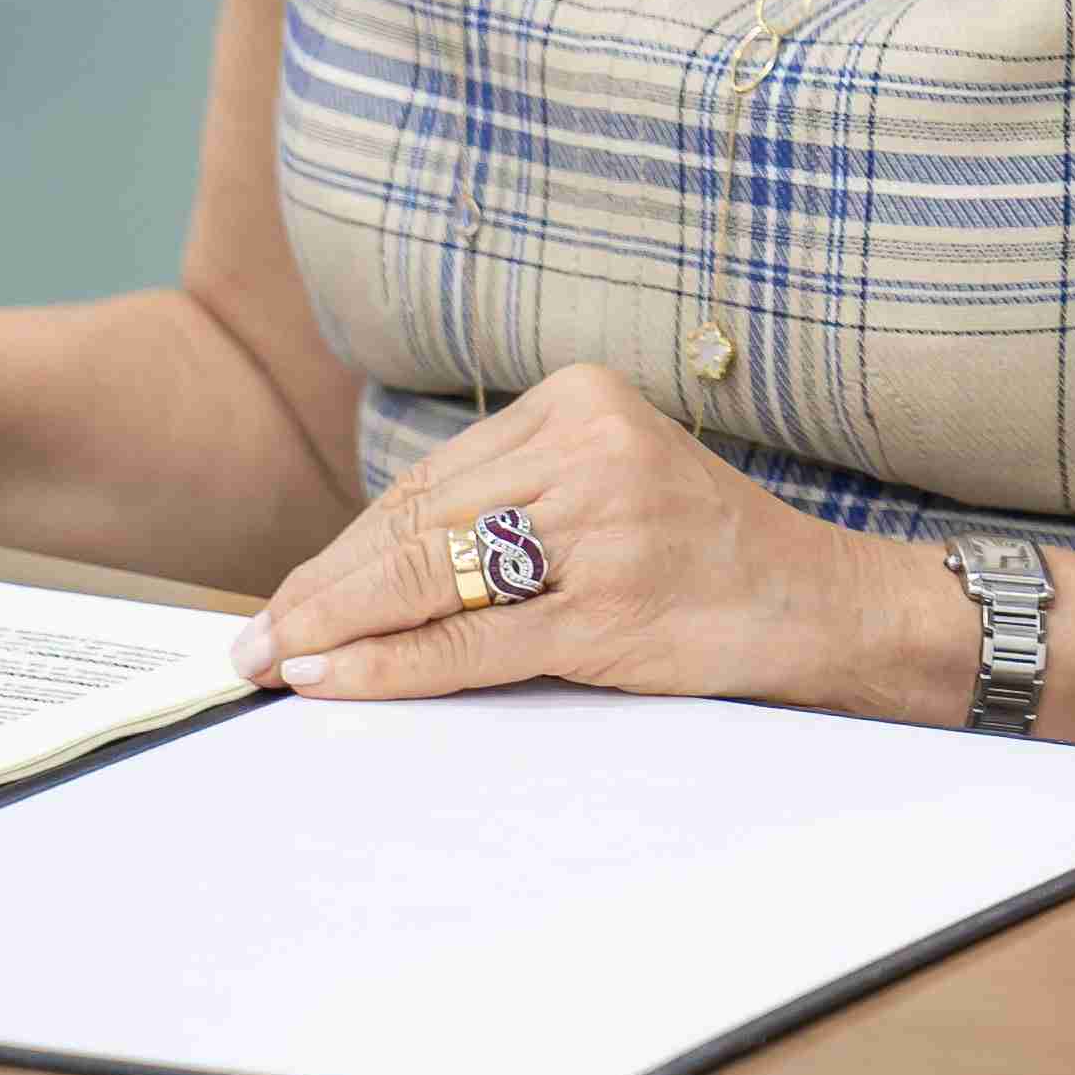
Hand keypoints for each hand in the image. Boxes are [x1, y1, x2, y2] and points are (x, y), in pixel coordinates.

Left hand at [233, 364, 951, 716]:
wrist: (817, 602)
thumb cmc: (700, 553)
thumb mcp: (606, 489)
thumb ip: (507, 506)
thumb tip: (357, 573)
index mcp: (581, 398)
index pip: (429, 482)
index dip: (344, 549)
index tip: (288, 596)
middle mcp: (590, 447)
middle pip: (417, 525)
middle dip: (324, 590)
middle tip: (256, 639)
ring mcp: (602, 525)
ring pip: (429, 578)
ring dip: (336, 627)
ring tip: (275, 660)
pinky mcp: (607, 605)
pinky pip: (471, 642)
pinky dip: (390, 665)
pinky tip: (335, 677)